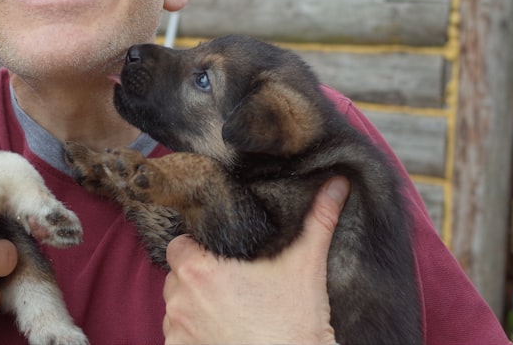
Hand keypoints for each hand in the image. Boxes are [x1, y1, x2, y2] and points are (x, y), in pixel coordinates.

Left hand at [162, 176, 349, 344]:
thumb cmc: (295, 325)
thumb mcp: (306, 267)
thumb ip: (318, 221)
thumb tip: (337, 184)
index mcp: (200, 272)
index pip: (179, 247)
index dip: (196, 249)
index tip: (216, 256)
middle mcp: (180, 301)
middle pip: (177, 278)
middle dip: (197, 279)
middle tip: (228, 285)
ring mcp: (178, 332)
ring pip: (176, 309)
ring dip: (193, 308)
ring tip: (227, 311)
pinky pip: (177, 338)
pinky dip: (193, 336)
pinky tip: (220, 334)